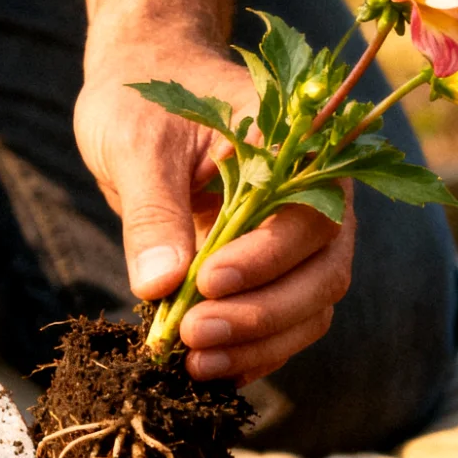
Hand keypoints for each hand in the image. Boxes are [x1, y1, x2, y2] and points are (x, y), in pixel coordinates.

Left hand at [75, 31, 355, 383]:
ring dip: (258, 343)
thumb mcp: (134, 145)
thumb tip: (160, 286)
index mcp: (295, 148)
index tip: (205, 281)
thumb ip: (152, 212)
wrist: (141, 87)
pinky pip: (283, 321)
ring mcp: (297, 238)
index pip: (306, 216)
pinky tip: (212, 371)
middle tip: (192, 337)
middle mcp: (315, 196)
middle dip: (261, 315)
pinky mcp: (270, 270)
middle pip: (323, 272)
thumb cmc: (139, 103)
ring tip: (194, 363)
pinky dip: (253, 351)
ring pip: (310, 306)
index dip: (263, 258)